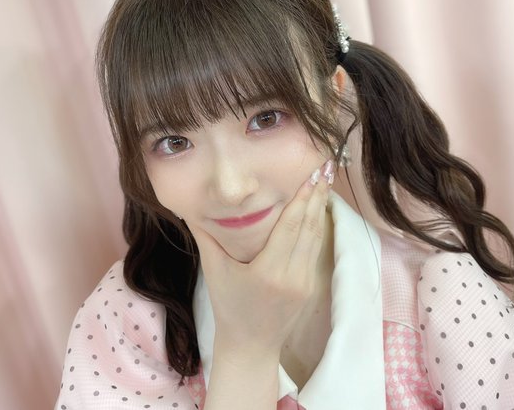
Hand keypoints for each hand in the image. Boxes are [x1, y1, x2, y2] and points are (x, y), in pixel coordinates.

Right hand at [190, 159, 334, 359]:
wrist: (250, 345)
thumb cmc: (228, 307)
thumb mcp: (214, 271)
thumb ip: (205, 237)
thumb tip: (189, 207)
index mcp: (269, 272)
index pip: (290, 227)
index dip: (302, 199)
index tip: (311, 175)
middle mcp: (292, 276)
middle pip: (309, 228)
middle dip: (317, 196)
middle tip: (324, 167)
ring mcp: (304, 283)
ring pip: (316, 238)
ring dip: (321, 209)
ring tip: (325, 182)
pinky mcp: (310, 286)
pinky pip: (315, 250)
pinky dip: (318, 227)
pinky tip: (318, 210)